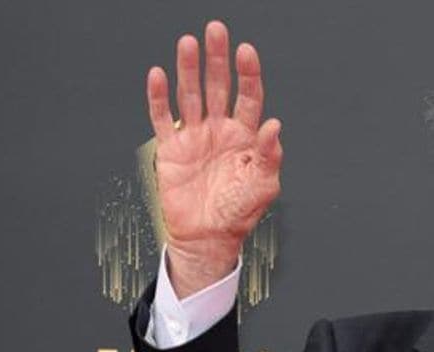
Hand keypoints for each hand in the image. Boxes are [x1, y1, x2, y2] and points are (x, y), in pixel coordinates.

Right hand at [145, 20, 282, 294]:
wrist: (208, 238)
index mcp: (245, 137)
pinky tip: (158, 75)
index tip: (246, 52)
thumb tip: (275, 126)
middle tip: (216, 31)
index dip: (248, 74)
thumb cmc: (238, 213)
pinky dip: (158, 97)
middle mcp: (220, 130)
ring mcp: (195, 137)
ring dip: (188, 69)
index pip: (248, 97)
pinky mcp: (171, 148)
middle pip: (218, 86)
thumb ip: (269, 156)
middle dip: (217, 59)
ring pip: (190, 95)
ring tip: (188, 44)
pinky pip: (162, 118)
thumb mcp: (262, 186)